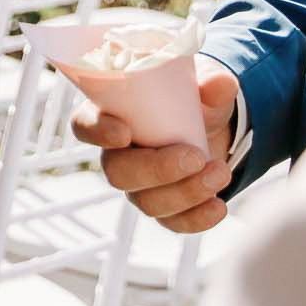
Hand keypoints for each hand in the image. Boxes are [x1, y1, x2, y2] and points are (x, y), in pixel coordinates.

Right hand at [73, 57, 240, 233]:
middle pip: (117, 172)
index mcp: (114, 115)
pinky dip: (196, 219)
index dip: (97, 131)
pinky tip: (218, 206)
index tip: (123, 132)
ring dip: (186, 192)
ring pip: (146, 201)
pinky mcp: (164, 208)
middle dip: (156, 169)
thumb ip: (211, 82)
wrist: (215, 132)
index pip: (85, 125)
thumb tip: (220, 84)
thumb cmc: (193, 102)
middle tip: (195, 157)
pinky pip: (171, 222)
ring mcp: (139, 186)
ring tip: (220, 173)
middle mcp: (118, 155)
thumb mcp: (204, 85)